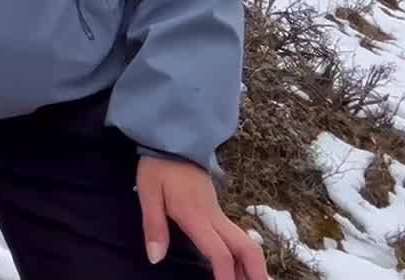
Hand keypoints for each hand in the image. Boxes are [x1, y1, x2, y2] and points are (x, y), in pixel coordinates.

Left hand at [136, 155, 269, 279]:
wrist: (174, 138)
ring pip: (246, 242)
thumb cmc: (159, 167)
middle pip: (246, 247)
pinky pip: (237, 235)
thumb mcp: (148, 194)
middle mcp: (214, 216)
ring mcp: (218, 212)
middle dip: (256, 272)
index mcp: (196, 216)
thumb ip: (154, 226)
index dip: (226, 274)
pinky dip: (245, 254)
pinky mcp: (217, 209)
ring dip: (254, 264)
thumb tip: (156, 258)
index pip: (219, 251)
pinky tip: (243, 266)